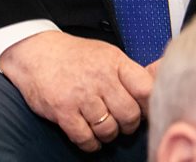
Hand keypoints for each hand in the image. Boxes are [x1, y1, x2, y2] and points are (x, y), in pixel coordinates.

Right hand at [0, 32, 151, 151]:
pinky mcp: (62, 110)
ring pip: (109, 130)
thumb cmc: (73, 56)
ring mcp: (80, 95)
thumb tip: (162, 79)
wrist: (33, 52)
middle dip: (127, 124)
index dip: (148, 106)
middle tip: (118, 120)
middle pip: (129, 116)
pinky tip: (86, 133)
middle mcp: (99, 77)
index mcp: (113, 62)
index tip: (143, 111)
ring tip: (100, 124)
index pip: (145, 90)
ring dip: (107, 133)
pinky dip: (89, 142)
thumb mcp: (106, 54)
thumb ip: (130, 72)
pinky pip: (86, 138)